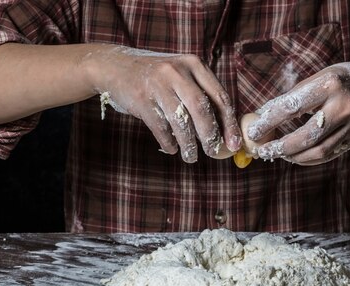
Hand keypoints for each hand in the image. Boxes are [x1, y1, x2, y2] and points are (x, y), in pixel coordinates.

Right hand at [84, 46, 241, 161]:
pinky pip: (160, 127)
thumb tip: (225, 130)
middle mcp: (177, 71)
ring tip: (191, 156)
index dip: (229, 123)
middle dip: (210, 135)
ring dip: (188, 144)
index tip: (234, 144)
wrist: (115, 66)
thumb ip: (201, 94)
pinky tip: (172, 148)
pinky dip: (169, 142)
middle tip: (213, 152)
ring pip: (181, 121)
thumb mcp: (181, 75)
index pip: (219, 97)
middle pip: (202, 109)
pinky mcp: (141, 98)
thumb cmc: (156, 77)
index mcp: (194, 64)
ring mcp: (158, 84)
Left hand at [246, 62, 349, 164]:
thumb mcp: (316, 79)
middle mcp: (344, 105)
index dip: (270, 122)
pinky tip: (295, 156)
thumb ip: (292, 98)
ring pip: (318, 150)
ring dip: (294, 156)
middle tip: (264, 150)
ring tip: (278, 154)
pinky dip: (308, 158)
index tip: (253, 131)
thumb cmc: (338, 81)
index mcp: (330, 84)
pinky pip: (328, 155)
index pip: (293, 107)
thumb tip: (261, 116)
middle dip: (282, 147)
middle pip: (307, 135)